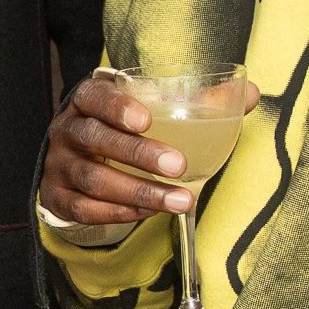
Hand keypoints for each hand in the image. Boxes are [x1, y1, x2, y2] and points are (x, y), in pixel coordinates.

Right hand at [40, 71, 193, 228]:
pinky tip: (151, 212)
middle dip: (138, 153)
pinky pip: (88, 209)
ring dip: (139, 191)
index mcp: (86, 101)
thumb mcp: (144, 107)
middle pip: (96, 138)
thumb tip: (249, 96)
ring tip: (180, 200)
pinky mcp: (58, 197)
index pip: (95, 97)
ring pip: (94, 180)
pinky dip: (122, 212)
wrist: (74, 163)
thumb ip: (195, 101)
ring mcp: (59, 166)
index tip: (147, 120)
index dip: (118, 107)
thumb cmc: (118, 129)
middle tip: (179, 165)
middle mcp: (67, 130)